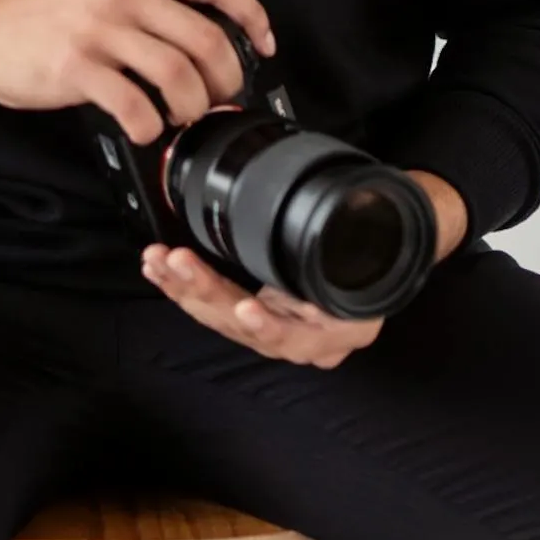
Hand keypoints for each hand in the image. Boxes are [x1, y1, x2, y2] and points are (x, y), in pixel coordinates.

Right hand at [0, 0, 273, 140]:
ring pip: (176, 72)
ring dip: (189, 106)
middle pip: (205, 38)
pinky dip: (150, 125)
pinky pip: (133, 103)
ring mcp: (98, 27)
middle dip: (223, 79)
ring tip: (179, 117)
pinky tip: (144, 129)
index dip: (252, 17)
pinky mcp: (75, 66)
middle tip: (215, 99)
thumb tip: (209, 38)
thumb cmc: (47, 11)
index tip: (264, 45)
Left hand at [140, 170, 469, 367]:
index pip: (298, 335)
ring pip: (220, 317)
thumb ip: (363, 237)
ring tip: (158, 261)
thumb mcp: (381, 246)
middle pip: (244, 325)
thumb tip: (374, 198)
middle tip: (178, 261)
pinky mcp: (252, 318)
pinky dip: (184, 287)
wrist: (381, 262)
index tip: (250, 308)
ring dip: (184, 287)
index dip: (271, 326)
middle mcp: (302, 341)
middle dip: (205, 292)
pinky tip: (159, 269)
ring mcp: (274, 333)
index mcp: (338, 327)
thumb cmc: (377, 251)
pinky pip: (212, 308)